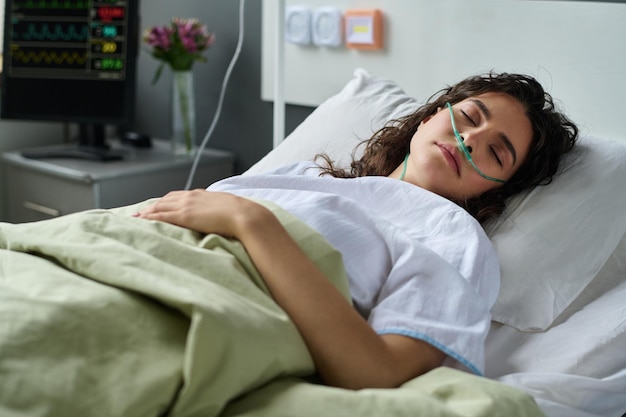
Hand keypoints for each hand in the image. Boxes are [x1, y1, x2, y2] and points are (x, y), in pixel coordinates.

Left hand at [134, 189, 255, 237]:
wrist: (244, 215)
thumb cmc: (240, 214)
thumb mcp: (226, 208)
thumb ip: (217, 210)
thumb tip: (218, 217)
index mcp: (201, 194)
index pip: (178, 196)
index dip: (166, 201)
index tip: (158, 205)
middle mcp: (191, 196)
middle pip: (165, 200)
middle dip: (152, 206)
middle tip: (140, 212)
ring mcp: (186, 205)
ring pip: (159, 206)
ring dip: (147, 211)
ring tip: (135, 218)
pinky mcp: (184, 216)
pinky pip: (161, 215)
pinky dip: (149, 217)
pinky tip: (141, 221)